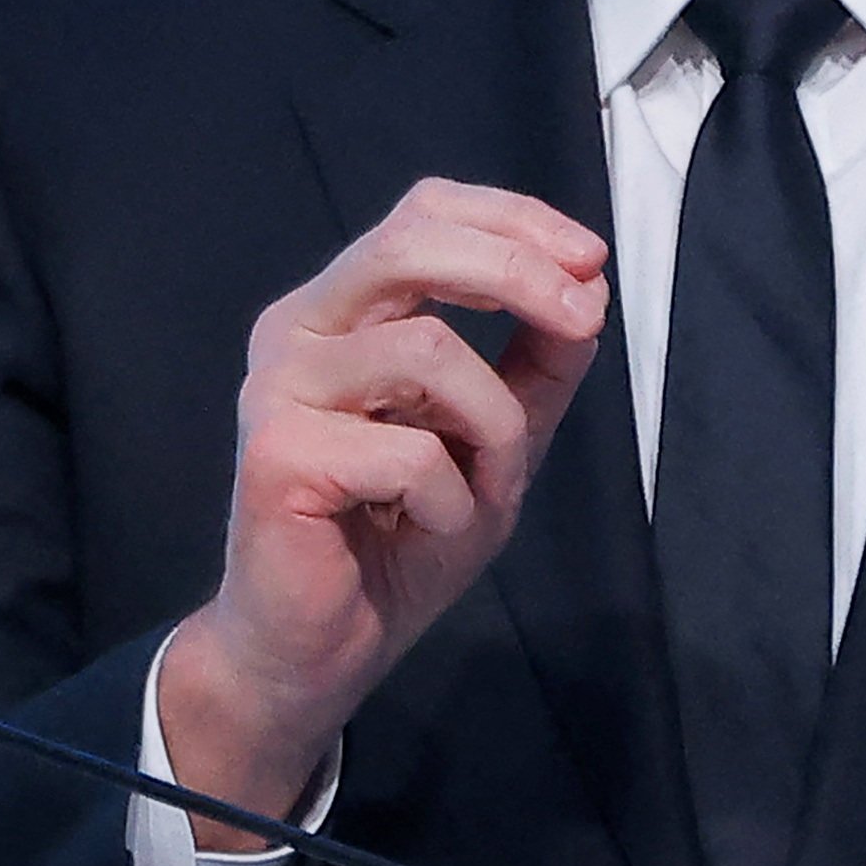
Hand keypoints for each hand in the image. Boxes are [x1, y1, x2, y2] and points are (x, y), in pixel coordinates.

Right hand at [156, 177, 607, 845]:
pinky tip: (428, 529)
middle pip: (408, 242)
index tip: (587, 257)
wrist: (317, 652)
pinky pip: (408, 452)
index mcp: (343, 309)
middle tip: (583, 314)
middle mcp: (299, 329)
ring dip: (494, 426)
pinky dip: (452, 499)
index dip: (511, 219)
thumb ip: (537, 364)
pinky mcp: (277, 456)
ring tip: (486, 490)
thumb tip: (589, 284)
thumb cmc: (396, 539)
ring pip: (426, 350)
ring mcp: (278, 388)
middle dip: (513, 270)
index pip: (422, 213)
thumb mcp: (496, 439)